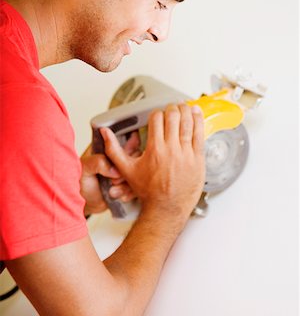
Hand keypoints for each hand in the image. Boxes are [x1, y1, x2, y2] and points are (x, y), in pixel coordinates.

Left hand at [80, 132, 139, 214]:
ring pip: (137, 175)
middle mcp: (118, 160)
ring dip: (127, 185)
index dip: (127, 152)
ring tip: (112, 192)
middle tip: (113, 182)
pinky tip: (121, 197)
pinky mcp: (127, 186)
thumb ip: (97, 162)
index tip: (121, 165)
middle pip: (134, 160)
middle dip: (126, 173)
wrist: (82, 203)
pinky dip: (130, 193)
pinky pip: (137, 187)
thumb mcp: (84, 168)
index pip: (125, 144)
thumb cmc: (79, 182)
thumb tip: (116, 170)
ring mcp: (124, 174)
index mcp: (108, 151)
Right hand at [100, 103, 204, 230]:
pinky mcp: (198, 159)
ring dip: (186, 110)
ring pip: (188, 122)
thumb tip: (104, 133)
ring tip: (184, 107)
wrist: (166, 209)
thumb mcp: (126, 170)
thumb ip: (113, 149)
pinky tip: (197, 113)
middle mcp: (171, 149)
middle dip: (171, 109)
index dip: (156, 113)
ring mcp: (187, 154)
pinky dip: (199, 121)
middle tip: (171, 109)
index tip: (157, 116)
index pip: (156, 118)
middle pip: (173, 116)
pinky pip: (200, 134)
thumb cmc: (148, 191)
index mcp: (154, 149)